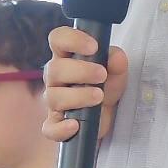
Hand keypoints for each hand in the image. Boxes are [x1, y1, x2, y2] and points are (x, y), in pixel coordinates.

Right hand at [41, 26, 129, 144]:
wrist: (107, 115)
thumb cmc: (105, 87)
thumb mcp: (117, 72)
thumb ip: (117, 62)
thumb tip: (116, 56)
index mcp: (66, 58)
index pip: (58, 39)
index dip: (71, 39)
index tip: (93, 47)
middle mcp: (56, 78)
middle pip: (54, 69)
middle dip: (80, 71)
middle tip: (102, 75)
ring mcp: (54, 102)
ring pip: (53, 97)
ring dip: (78, 96)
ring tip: (99, 97)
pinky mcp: (56, 124)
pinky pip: (50, 128)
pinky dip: (61, 128)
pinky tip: (76, 125)